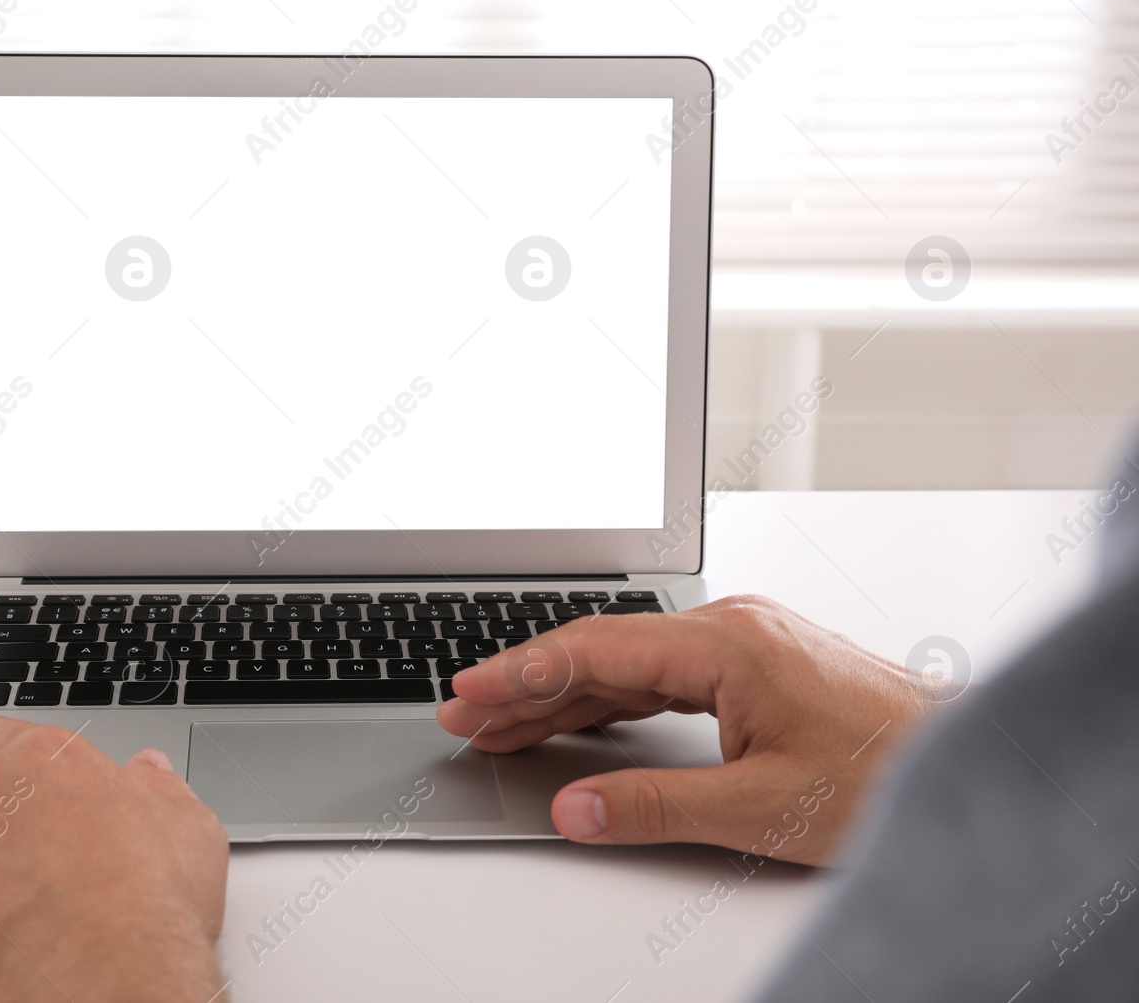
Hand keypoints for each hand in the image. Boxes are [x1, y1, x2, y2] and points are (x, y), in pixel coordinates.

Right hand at [437, 595, 942, 865]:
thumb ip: (653, 806)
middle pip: (601, 651)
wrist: (970, 761)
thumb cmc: (886, 771)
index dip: (518, 675)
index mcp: (724, 642)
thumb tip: (573, 807)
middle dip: (526, 684)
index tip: (466, 695)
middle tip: (464, 714)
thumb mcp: (760, 806)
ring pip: (628, 664)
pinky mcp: (755, 667)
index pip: (592, 651)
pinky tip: (580, 721)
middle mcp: (729, 628)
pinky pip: (661, 676)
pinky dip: (611, 701)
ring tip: (503, 724)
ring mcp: (743, 643)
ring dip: (564, 694)